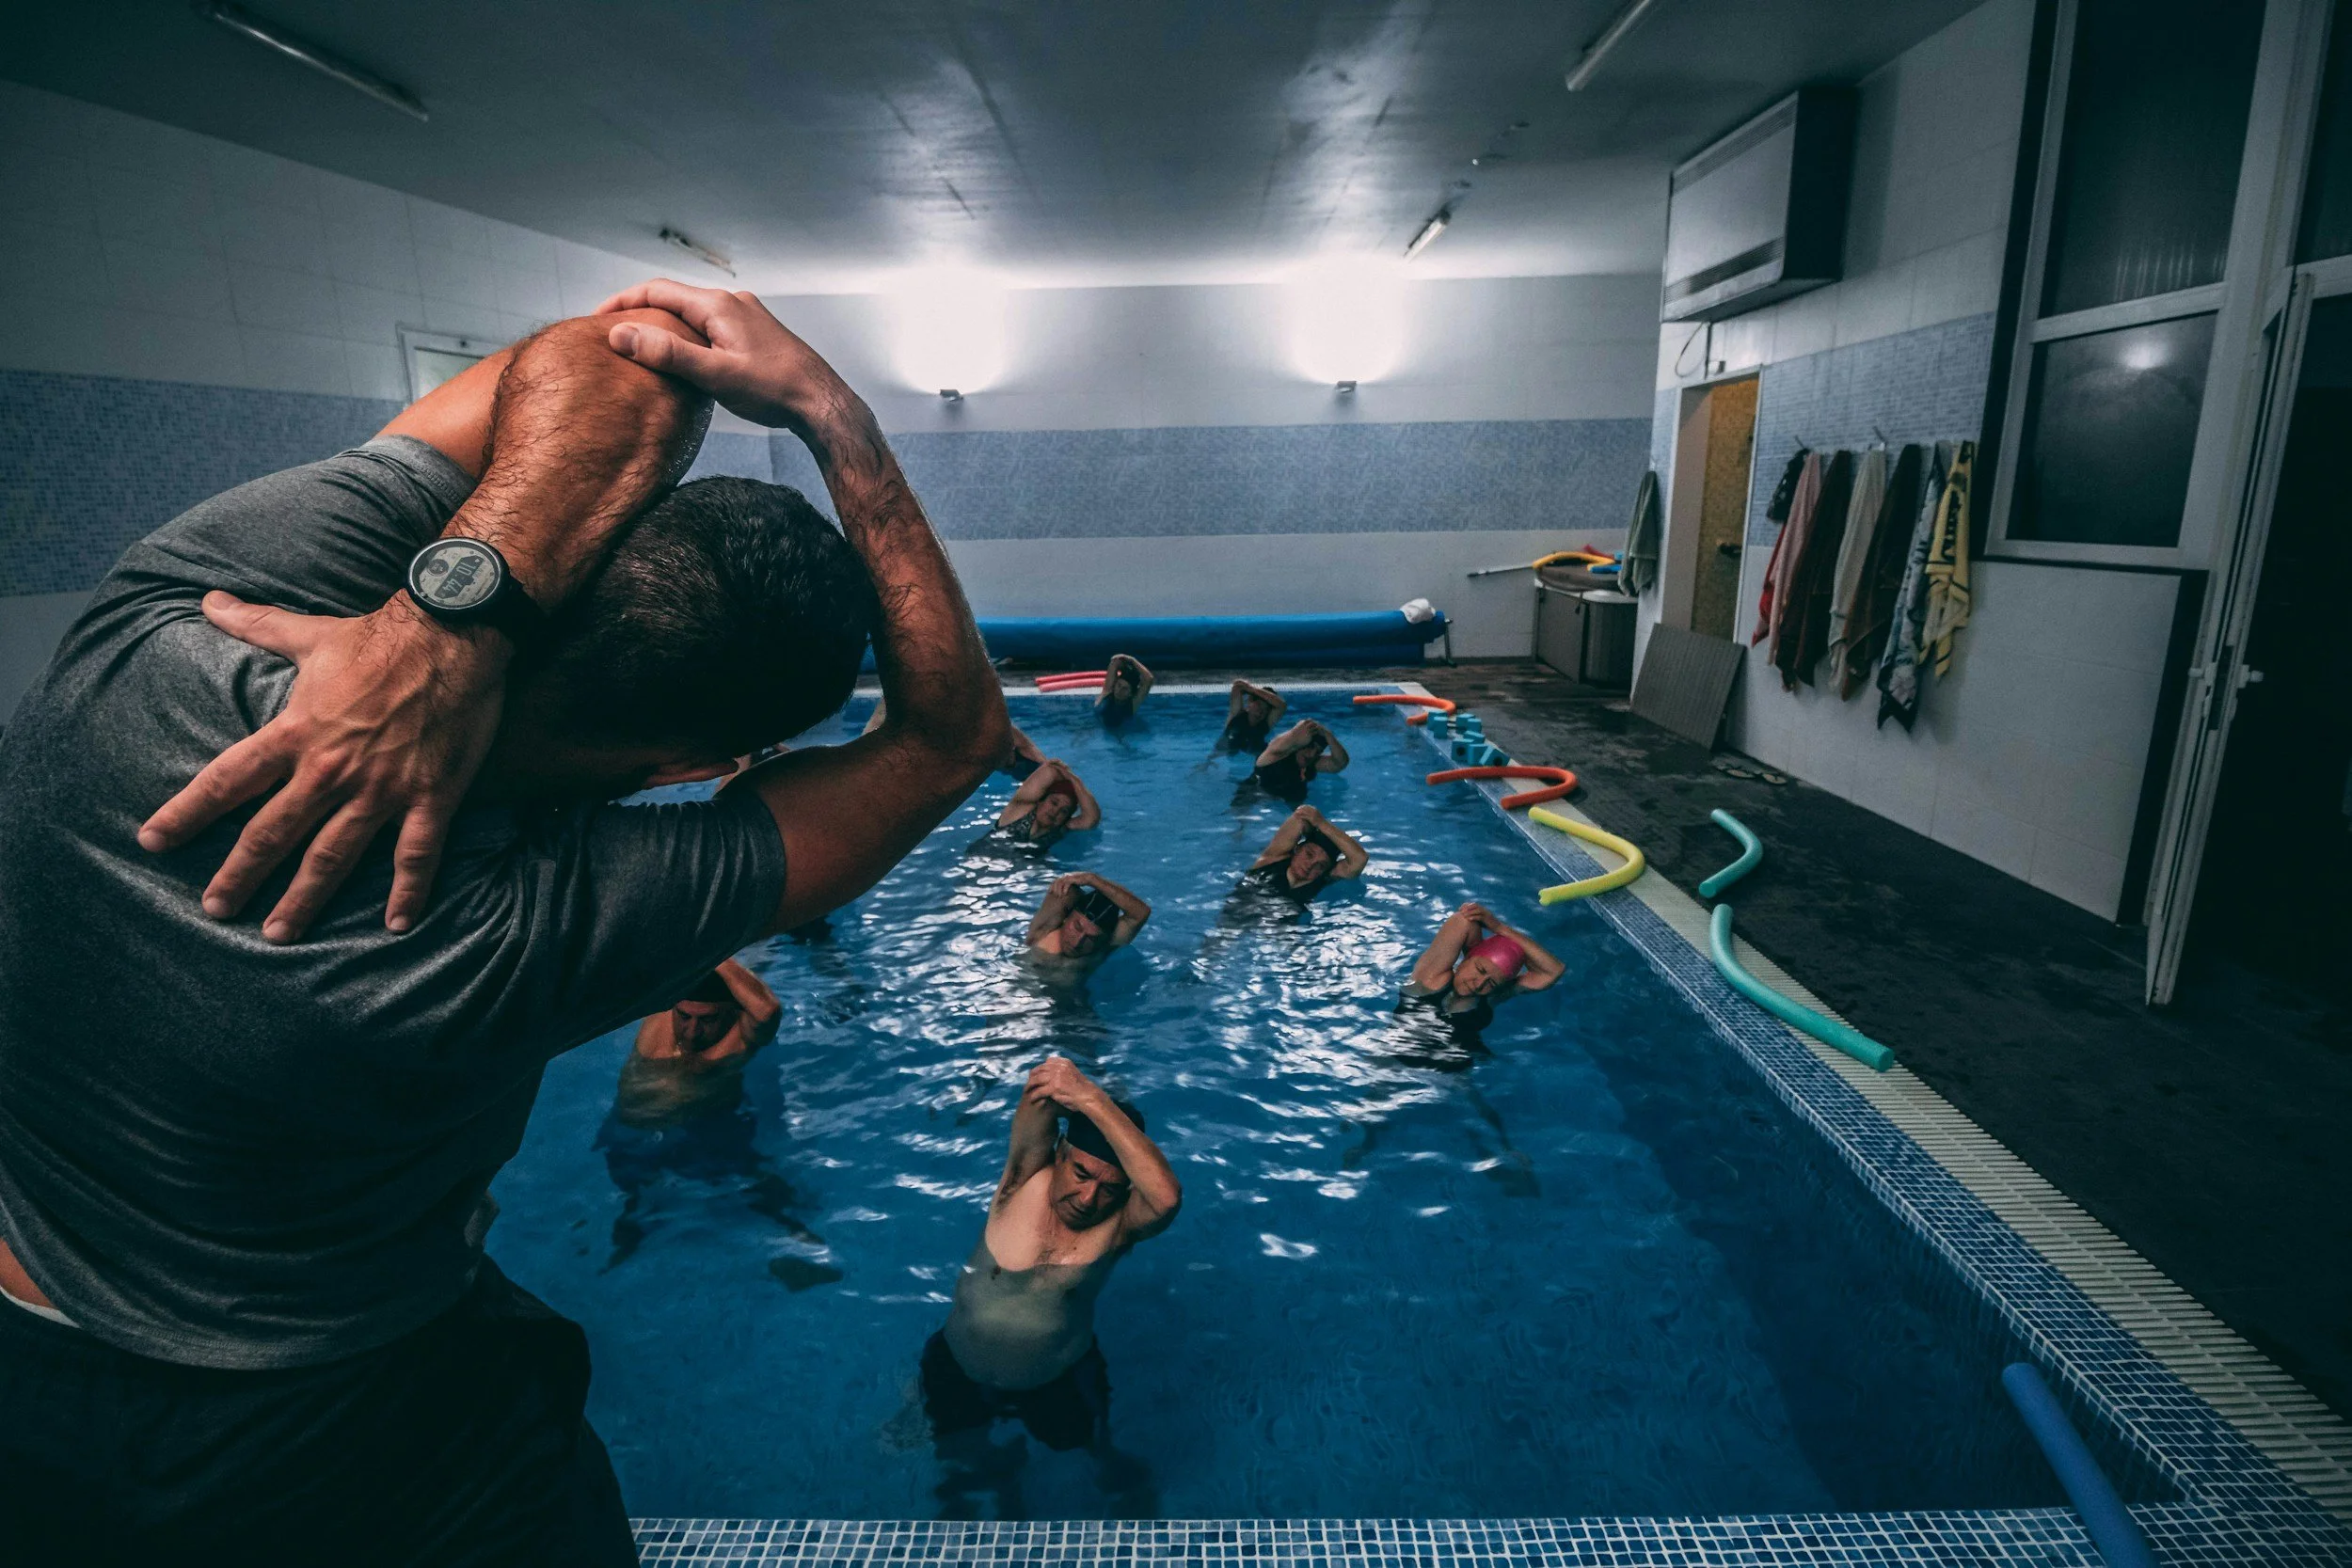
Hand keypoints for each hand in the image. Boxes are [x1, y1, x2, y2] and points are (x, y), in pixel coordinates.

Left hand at [138, 592, 506, 940]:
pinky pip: (415, 853)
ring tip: (279, 934)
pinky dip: (406, 891)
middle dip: (239, 875)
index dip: (187, 813)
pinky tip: (396, 924)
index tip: (153, 841)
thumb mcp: (310, 631)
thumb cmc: (380, 636)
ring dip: (304, 898)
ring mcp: (382, 787)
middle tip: (215, 909)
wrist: (454, 633)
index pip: (227, 780)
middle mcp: (331, 768)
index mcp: (297, 732)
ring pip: (333, 855)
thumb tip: (209, 601)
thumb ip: (257, 624)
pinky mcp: (429, 795)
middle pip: (272, 833)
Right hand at [595, 280, 852, 437]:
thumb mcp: (715, 375)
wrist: (822, 403)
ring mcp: (745, 316)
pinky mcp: (754, 334)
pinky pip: (710, 326)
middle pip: (674, 298)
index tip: (597, 319)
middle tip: (614, 334)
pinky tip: (682, 357)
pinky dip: (687, 335)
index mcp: (718, 305)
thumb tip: (621, 334)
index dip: (622, 302)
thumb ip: (668, 354)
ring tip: (640, 346)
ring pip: (693, 313)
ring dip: (664, 324)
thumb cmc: (775, 390)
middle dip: (641, 312)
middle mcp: (732, 302)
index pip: (657, 289)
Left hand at [1027, 1054, 1097, 1108]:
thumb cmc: (1081, 1087)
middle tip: (1029, 1083)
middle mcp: (1059, 1067)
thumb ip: (1062, 1070)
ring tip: (1027, 1091)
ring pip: (1037, 1079)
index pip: (1047, 1062)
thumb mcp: (1072, 1072)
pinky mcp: (1054, 1088)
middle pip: (1040, 1069)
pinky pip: (1039, 1091)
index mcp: (1064, 1062)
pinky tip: (1032, 1099)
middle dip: (1032, 1076)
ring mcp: (1056, 1077)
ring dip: (1030, 1086)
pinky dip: (1034, 1095)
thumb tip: (1052, 1070)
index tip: (1036, 1074)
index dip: (1040, 1068)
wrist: (1088, 1096)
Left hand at [1050, 873, 1080, 895]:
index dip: (1051, 886)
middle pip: (1056, 881)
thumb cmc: (1080, 881)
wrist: (1088, 877)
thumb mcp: (1072, 884)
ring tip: (1058, 896)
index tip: (1049, 892)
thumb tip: (1062, 892)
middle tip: (1052, 894)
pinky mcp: (1073, 878)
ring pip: (1060, 882)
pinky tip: (1064, 893)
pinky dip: (1065, 888)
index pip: (1055, 881)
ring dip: (1059, 889)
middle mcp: (1065, 875)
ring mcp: (1069, 876)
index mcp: (1064, 876)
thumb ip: (1067, 886)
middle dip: (1053, 888)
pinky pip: (1067, 883)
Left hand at [1457, 901, 1492, 928]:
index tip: (1459, 908)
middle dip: (1467, 907)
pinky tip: (1469, 919)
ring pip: (1477, 910)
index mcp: (1483, 909)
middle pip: (1475, 905)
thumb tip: (1466, 918)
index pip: (1473, 904)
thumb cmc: (1489, 925)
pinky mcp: (1488, 919)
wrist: (1499, 928)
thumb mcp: (1481, 920)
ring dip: (1469, 912)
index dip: (1466, 905)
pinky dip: (1474, 917)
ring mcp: (1487, 914)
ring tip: (1463, 915)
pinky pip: (1480, 917)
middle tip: (1460, 911)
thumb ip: (1475, 917)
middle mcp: (1485, 910)